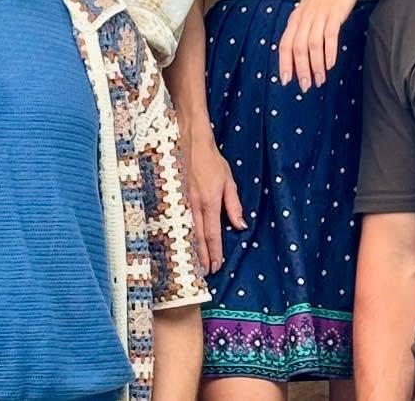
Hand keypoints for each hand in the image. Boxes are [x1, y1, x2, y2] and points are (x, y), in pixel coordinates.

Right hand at [183, 132, 245, 273]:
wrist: (190, 142)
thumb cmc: (211, 161)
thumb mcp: (228, 181)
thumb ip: (234, 205)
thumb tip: (240, 225)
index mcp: (210, 202)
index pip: (213, 233)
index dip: (215, 252)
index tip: (217, 265)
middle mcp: (194, 206)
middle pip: (199, 237)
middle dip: (203, 256)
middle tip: (206, 272)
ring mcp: (181, 203)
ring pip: (187, 232)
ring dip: (192, 249)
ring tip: (195, 264)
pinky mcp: (173, 199)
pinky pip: (179, 222)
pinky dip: (181, 236)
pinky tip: (182, 244)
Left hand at [278, 0, 363, 90]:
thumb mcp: (309, 9)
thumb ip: (304, 28)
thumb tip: (299, 51)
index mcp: (296, 18)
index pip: (285, 44)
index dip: (284, 64)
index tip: (286, 81)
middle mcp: (304, 17)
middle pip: (298, 48)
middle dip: (301, 70)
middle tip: (306, 86)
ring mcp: (319, 15)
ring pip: (313, 45)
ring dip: (316, 65)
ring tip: (320, 80)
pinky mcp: (334, 13)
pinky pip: (329, 36)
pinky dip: (329, 52)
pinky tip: (331, 64)